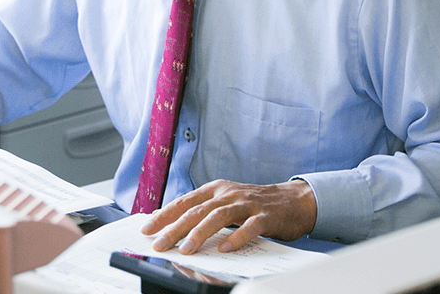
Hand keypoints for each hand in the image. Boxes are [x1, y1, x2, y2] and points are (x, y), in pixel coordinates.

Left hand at [140, 179, 316, 254]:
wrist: (293, 200)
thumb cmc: (254, 204)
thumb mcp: (225, 201)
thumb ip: (201, 210)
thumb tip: (168, 221)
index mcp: (215, 189)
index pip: (184, 201)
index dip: (164, 214)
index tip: (146, 228)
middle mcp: (228, 194)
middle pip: (196, 210)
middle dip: (174, 228)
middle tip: (159, 244)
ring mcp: (247, 204)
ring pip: (218, 217)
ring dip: (200, 234)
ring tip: (186, 249)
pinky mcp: (266, 216)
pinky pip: (250, 228)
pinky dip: (236, 238)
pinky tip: (225, 249)